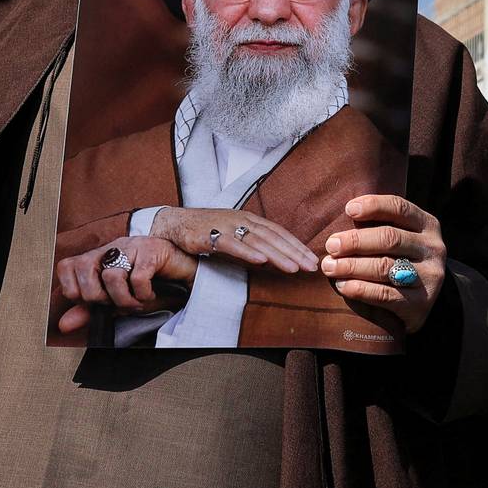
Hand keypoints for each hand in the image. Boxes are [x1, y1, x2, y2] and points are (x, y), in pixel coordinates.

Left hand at [56, 235, 197, 334]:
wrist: (185, 275)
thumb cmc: (150, 286)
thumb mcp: (116, 302)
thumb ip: (89, 310)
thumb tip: (63, 325)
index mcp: (98, 257)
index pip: (66, 267)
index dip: (75, 290)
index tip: (95, 301)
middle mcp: (112, 248)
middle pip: (85, 270)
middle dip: (100, 297)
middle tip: (117, 302)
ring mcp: (131, 246)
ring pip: (112, 276)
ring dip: (125, 300)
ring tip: (136, 302)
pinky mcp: (151, 250)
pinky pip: (137, 277)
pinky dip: (143, 294)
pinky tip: (150, 294)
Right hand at [151, 206, 317, 272]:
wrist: (175, 223)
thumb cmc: (206, 229)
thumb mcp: (233, 234)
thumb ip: (252, 243)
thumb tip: (274, 258)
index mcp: (248, 218)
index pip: (278, 231)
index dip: (296, 245)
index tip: (311, 259)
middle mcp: (240, 219)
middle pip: (272, 236)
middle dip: (293, 252)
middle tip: (311, 266)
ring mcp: (226, 226)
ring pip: (256, 240)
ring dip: (276, 255)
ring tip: (293, 268)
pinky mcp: (210, 235)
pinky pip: (232, 244)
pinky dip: (247, 252)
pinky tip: (261, 260)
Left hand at [320, 194, 446, 333]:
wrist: (423, 299)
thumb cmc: (398, 257)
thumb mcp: (397, 235)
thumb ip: (376, 224)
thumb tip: (341, 219)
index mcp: (426, 224)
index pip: (399, 208)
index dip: (373, 206)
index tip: (348, 209)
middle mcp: (433, 248)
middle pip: (389, 238)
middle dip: (355, 241)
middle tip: (331, 246)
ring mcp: (430, 277)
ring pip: (384, 267)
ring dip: (351, 266)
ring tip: (329, 267)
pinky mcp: (421, 304)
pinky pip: (385, 294)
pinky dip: (359, 289)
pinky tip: (342, 285)